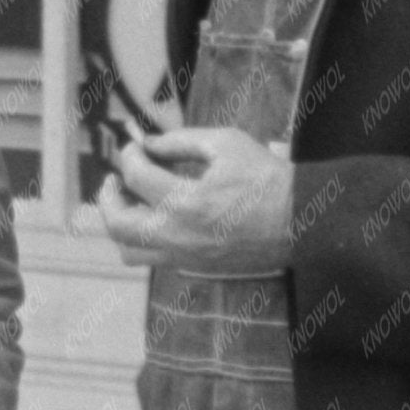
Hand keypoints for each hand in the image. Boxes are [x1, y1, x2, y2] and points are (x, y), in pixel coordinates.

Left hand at [93, 124, 294, 272]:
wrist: (300, 221)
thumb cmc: (266, 177)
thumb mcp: (225, 144)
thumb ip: (180, 141)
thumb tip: (148, 142)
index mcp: (186, 201)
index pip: (135, 175)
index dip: (128, 155)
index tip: (134, 146)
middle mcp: (178, 236)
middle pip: (118, 223)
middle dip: (108, 196)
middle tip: (115, 179)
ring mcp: (184, 257)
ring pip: (129, 250)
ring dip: (121, 223)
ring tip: (130, 202)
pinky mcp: (194, 267)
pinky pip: (152, 258)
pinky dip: (144, 237)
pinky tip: (156, 217)